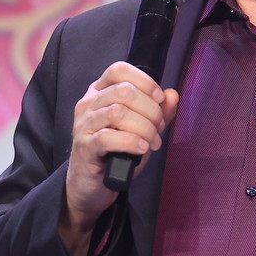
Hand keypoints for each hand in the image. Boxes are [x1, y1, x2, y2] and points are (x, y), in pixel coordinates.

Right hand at [60, 62, 178, 255]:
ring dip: (144, 128)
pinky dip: (132, 142)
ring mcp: (83, 125)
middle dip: (150, 110)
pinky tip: (141, 149)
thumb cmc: (115, 153)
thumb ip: (157, 112)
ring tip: (152, 142)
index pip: (119, 70)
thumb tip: (172, 95)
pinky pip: (108, 138)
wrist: (92, 185)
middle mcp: (88, 104)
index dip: (145, 81)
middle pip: (124, 91)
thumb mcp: (140, 129)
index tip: (159, 99)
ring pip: (118, 112)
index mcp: (100, 92)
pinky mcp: (84, 147)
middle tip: (158, 129)